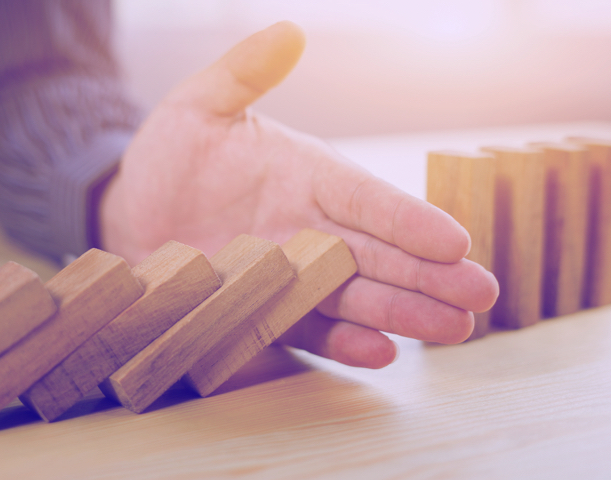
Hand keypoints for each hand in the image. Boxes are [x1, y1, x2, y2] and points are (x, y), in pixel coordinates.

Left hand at [100, 22, 498, 367]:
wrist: (129, 211)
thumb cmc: (167, 156)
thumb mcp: (199, 107)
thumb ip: (244, 73)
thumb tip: (290, 31)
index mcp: (306, 176)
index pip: (368, 199)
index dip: (410, 220)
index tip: (455, 241)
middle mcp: (310, 228)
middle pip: (380, 254)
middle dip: (430, 276)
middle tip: (482, 298)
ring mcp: (290, 274)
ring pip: (356, 296)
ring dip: (402, 314)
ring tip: (451, 331)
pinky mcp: (264, 310)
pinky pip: (308, 328)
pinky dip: (341, 342)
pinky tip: (379, 353)